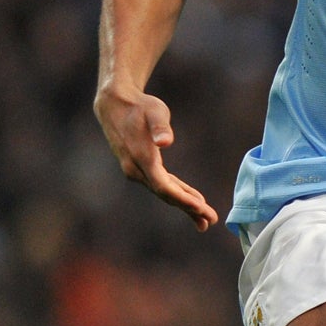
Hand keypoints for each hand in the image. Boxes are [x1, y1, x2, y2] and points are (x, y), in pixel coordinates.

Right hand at [94, 84, 219, 230]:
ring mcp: (136, 170)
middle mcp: (136, 169)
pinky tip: (192, 202)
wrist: (114, 105)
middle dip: (189, 209)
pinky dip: (178, 194)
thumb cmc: (139, 106)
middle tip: (211, 220)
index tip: (201, 208)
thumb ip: (160, 126)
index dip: (182, 199)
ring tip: (205, 220)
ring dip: (184, 206)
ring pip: (164, 193)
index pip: (163, 186)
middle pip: (166, 195)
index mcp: (141, 158)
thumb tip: (166, 142)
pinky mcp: (141, 168)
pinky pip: (162, 185)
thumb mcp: (154, 111)